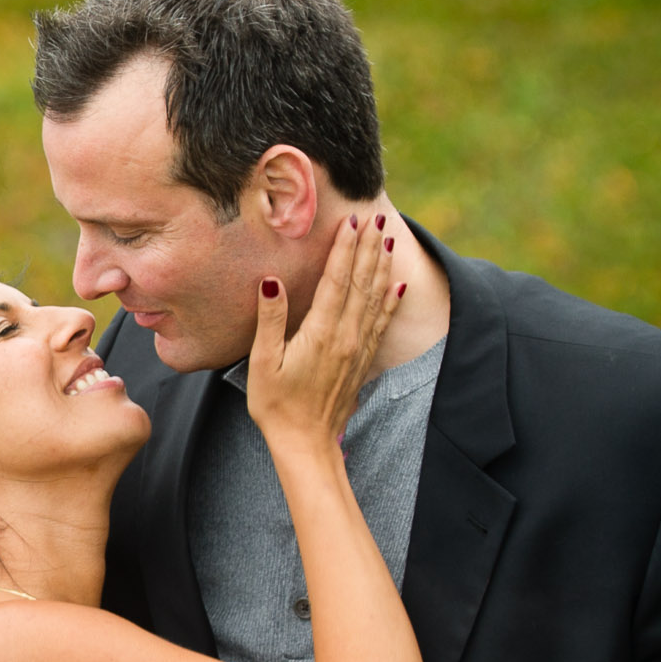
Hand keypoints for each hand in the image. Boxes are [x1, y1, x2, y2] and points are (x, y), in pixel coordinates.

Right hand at [245, 214, 402, 451]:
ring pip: (375, 298)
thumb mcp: (262, 363)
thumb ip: (270, 320)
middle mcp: (346, 336)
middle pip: (361, 282)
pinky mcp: (362, 361)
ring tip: (387, 239)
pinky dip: (392, 301)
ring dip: (381, 266)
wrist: (306, 443)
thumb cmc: (276, 405)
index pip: (337, 280)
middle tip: (376, 218)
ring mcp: (358, 348)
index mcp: (321, 332)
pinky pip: (381, 323)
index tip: (351, 222)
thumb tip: (272, 282)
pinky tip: (399, 285)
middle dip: (368, 248)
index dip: (344, 249)